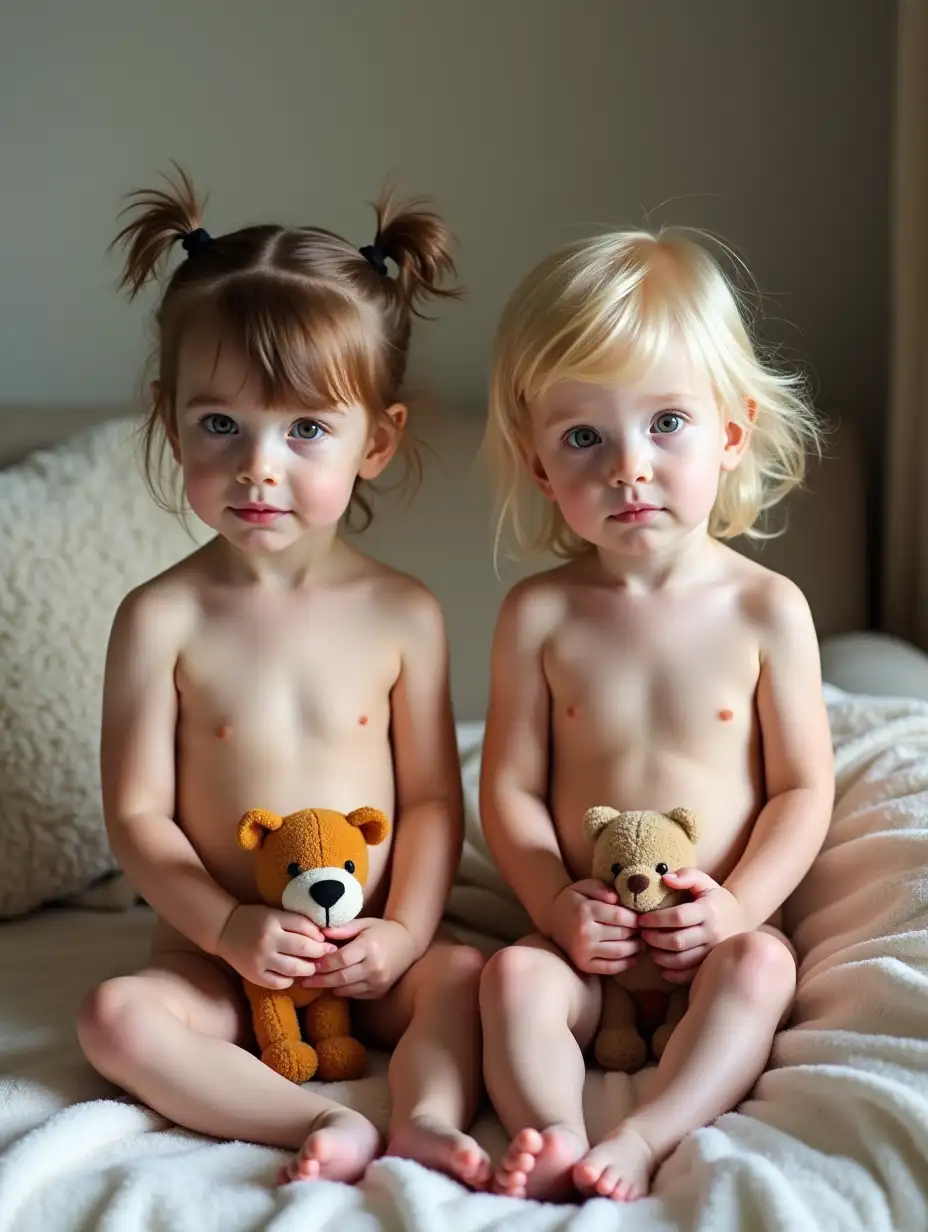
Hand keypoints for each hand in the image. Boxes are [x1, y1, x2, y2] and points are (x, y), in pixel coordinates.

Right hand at [216, 904, 336, 989]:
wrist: (224, 930)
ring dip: (308, 968)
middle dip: (319, 952)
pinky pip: (279, 983)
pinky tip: (292, 975)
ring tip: (313, 967)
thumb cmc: (255, 919)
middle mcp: (268, 939)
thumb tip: (322, 936)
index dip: (319, 934)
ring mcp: (260, 959)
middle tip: (327, 954)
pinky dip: (290, 980)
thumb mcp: (275, 913)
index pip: (304, 926)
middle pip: (303, 948)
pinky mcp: (254, 975)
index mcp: (273, 919)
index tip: (327, 940)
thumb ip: (296, 922)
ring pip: (294, 968)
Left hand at [300, 917, 417, 999]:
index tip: (310, 963)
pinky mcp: (379, 992)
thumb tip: (320, 932)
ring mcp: (378, 982)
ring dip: (329, 986)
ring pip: (345, 989)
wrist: (408, 944)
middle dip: (320, 980)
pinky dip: (342, 989)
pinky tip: (334, 983)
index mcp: (369, 947)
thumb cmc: (382, 931)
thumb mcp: (364, 924)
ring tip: (314, 982)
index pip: (341, 959)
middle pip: (340, 978)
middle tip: (303, 980)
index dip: (324, 963)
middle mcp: (374, 967)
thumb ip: (343, 929)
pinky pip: (354, 994)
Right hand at [548, 879, 640, 975]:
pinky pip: (610, 968)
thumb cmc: (573, 900)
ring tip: (642, 942)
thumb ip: (601, 887)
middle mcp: (585, 932)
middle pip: (622, 934)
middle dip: (638, 932)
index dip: (636, 918)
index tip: (643, 918)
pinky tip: (634, 958)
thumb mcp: (584, 886)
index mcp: (586, 910)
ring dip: (636, 948)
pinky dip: (626, 964)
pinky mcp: (583, 964)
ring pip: (619, 952)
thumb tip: (617, 898)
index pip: (620, 916)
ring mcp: (584, 951)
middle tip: (645, 930)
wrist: (552, 919)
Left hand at [638, 869, 748, 984]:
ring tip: (649, 948)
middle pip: (678, 941)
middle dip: (655, 939)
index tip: (641, 919)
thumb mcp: (704, 881)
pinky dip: (673, 974)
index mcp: (708, 911)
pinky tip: (661, 967)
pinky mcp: (712, 964)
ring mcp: (713, 952)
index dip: (657, 919)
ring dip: (660, 957)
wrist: (741, 918)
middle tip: (642, 934)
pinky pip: (690, 974)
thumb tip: (665, 878)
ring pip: (682, 961)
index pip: (679, 917)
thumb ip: (686, 876)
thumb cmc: (715, 898)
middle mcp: (712, 933)